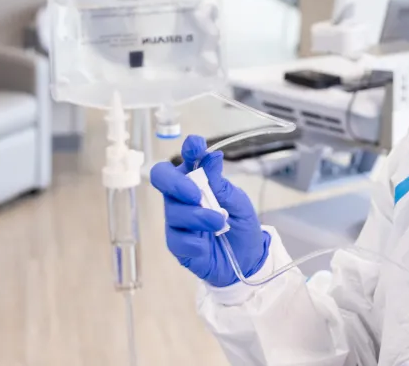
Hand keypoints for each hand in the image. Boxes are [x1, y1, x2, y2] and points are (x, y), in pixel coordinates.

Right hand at [150, 135, 270, 287]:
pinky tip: (206, 244)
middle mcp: (182, 195)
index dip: (189, 149)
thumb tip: (213, 158)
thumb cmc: (241, 226)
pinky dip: (195, 241)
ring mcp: (177, 219)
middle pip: (162, 177)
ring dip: (198, 216)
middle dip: (176, 183)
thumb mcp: (239, 203)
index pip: (188, 158)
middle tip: (196, 194)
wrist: (247, 261)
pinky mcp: (176, 243)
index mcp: (198, 180)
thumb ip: (222, 184)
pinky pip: (177, 238)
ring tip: (220, 222)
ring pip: (174, 211)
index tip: (196, 146)